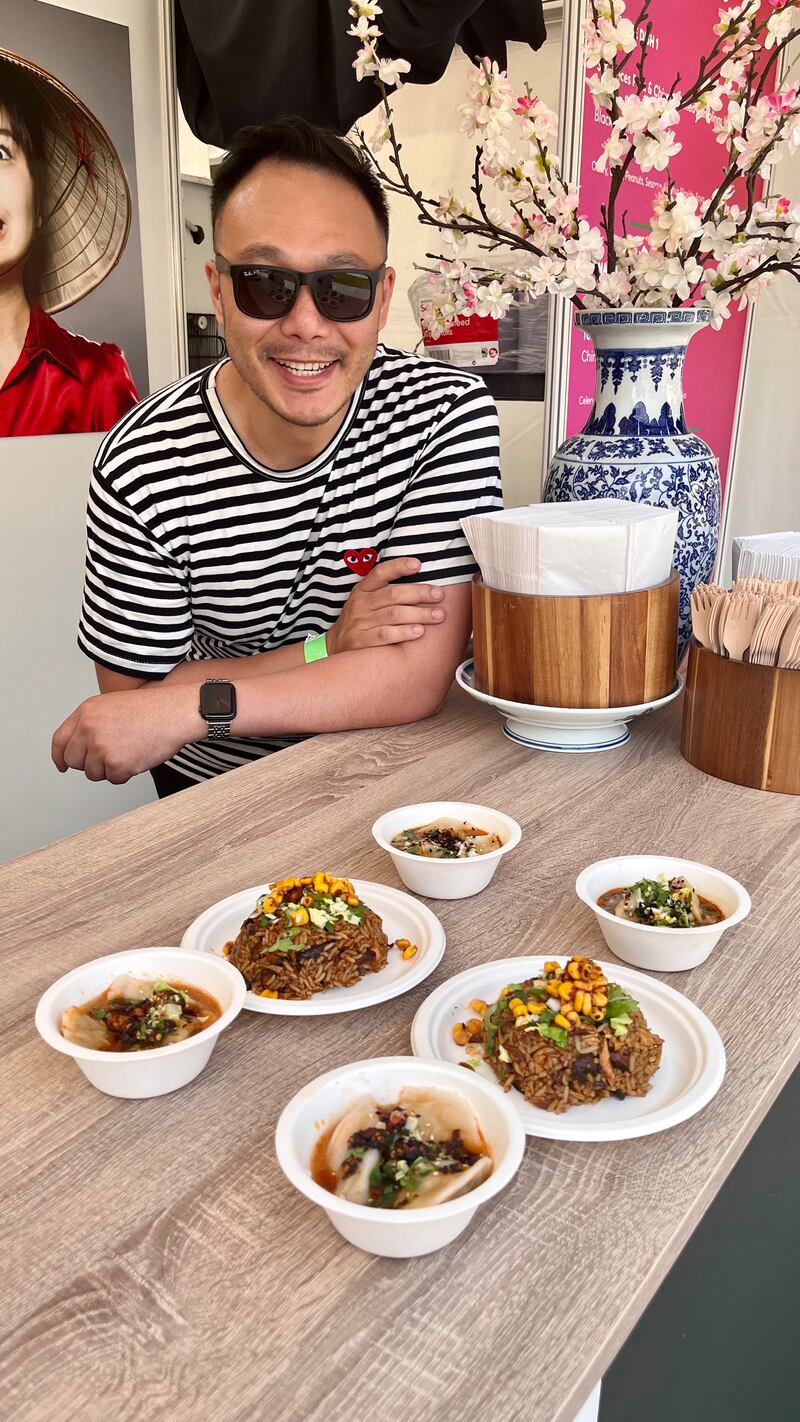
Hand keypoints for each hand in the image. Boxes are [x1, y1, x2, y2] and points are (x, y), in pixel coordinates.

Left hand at [51, 684, 201, 783]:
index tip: (62, 764)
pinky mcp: (117, 764)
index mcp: (86, 712)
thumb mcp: (112, 704)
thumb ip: (91, 723)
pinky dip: (125, 773)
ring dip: (108, 768)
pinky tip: (137, 756)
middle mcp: (89, 729)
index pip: (60, 740)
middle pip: (74, 760)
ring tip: (128, 751)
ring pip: (93, 773)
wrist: (175, 713)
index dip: (60, 756)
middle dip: (88, 764)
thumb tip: (79, 747)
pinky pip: (113, 779)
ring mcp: (102, 747)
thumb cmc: (152, 708)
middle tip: (107, 757)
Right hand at [327, 557, 445, 654]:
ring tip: (438, 615)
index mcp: (363, 589)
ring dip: (419, 614)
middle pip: (393, 594)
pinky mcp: (361, 641)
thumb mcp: (366, 600)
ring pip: (393, 614)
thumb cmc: (360, 620)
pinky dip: (404, 632)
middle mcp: (361, 603)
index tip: (418, 564)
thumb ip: (387, 591)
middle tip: (440, 595)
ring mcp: (360, 622)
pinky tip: (419, 631)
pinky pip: (385, 635)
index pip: (380, 572)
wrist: (335, 646)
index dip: (398, 566)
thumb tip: (423, 583)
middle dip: (419, 593)